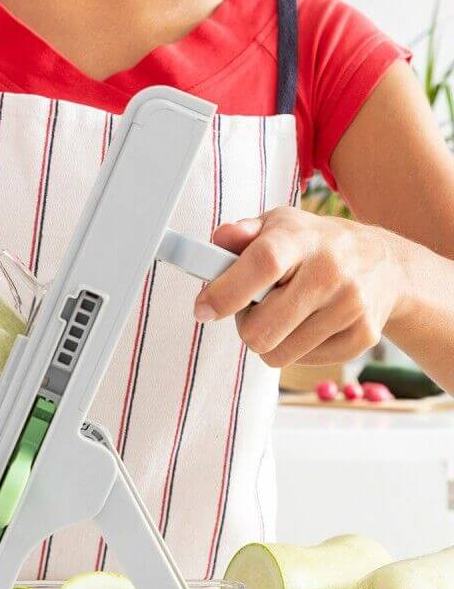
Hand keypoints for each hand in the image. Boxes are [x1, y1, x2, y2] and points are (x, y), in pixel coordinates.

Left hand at [193, 207, 406, 366]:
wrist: (385, 265)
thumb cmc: (316, 246)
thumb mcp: (279, 226)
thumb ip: (242, 234)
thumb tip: (220, 240)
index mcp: (301, 239)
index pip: (261, 265)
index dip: (224, 293)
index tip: (203, 309)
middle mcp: (330, 272)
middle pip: (261, 331)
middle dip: (245, 325)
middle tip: (255, 308)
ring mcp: (350, 306)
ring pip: (278, 354)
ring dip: (269, 340)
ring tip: (283, 314)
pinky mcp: (362, 337)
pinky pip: (303, 362)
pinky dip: (296, 349)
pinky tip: (309, 324)